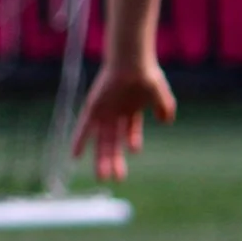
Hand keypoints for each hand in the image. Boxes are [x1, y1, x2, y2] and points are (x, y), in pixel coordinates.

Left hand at [69, 57, 176, 182]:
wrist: (131, 61)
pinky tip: (75, 156)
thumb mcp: (159, 92)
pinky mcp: (93, 108)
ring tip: (102, 176)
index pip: (130, 131)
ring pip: (101, 140)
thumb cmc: (145, 73)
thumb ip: (165, 106)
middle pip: (114, 142)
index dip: (132, 141)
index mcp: (130, 110)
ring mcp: (104, 112)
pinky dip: (80, 141)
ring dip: (101, 158)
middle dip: (115, 160)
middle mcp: (116, 113)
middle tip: (117, 179)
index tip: (135, 152)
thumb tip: (166, 121)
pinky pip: (85, 127)